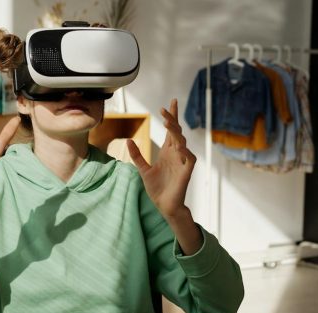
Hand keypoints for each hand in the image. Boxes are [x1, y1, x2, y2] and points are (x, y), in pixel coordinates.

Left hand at [127, 98, 195, 219]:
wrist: (164, 205)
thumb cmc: (156, 188)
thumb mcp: (143, 170)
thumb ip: (137, 155)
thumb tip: (128, 140)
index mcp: (167, 152)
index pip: (170, 130)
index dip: (171, 116)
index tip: (171, 102)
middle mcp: (176, 154)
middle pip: (176, 132)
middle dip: (172, 119)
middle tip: (165, 108)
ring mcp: (182, 161)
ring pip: (182, 141)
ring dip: (175, 132)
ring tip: (167, 123)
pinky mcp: (186, 171)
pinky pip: (189, 158)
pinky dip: (185, 151)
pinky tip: (178, 145)